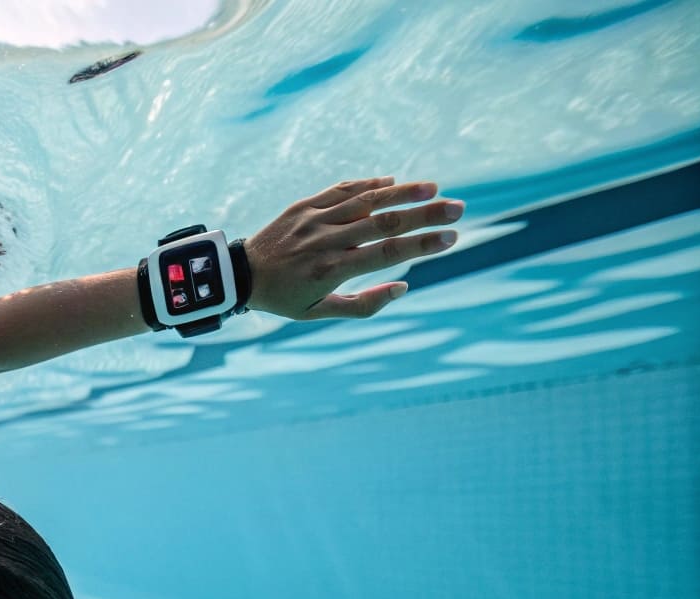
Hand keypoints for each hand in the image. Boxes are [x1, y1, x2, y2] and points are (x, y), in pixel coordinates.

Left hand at [243, 177, 463, 319]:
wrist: (241, 274)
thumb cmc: (285, 298)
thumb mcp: (319, 313)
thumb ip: (363, 305)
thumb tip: (403, 287)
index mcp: (333, 270)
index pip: (387, 253)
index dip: (422, 245)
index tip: (451, 238)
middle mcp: (326, 240)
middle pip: (384, 223)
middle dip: (425, 214)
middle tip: (458, 208)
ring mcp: (315, 219)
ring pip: (366, 200)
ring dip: (402, 192)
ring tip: (434, 188)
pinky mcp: (304, 205)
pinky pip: (341, 190)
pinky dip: (368, 185)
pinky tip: (393, 182)